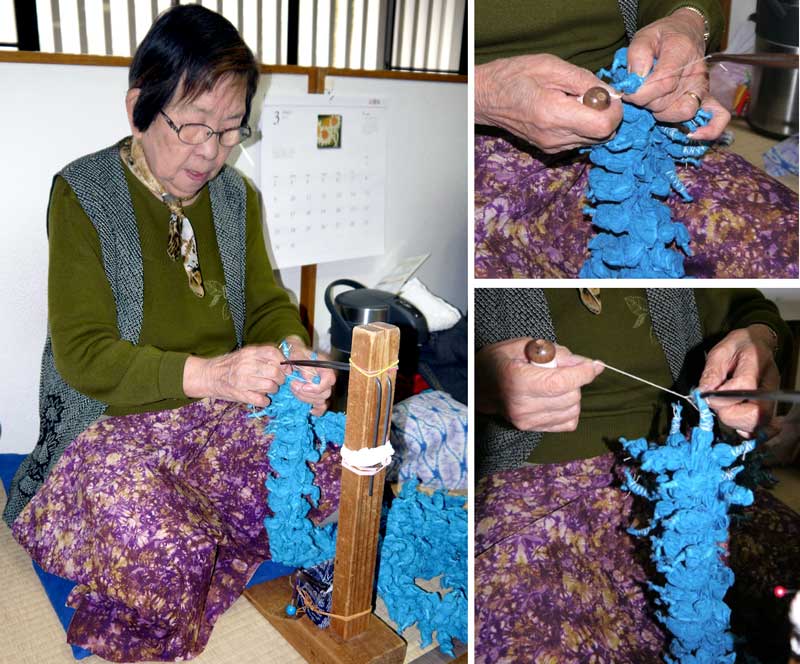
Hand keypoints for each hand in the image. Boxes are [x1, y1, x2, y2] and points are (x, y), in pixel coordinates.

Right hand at [183, 344, 286, 406]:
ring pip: (271, 387)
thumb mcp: (246, 354)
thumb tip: (286, 363)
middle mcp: (247, 365)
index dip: (284, 362)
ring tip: (268, 388)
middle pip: (275, 372)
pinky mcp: (240, 394)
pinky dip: (265, 401)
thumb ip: (263, 356)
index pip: (274, 354)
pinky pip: (261, 400)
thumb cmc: (231, 364)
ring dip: (273, 390)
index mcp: (250, 352)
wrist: (209, 375)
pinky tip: (261, 397)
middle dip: (281, 379)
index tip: (286, 369)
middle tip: (277, 381)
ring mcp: (243, 380)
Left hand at [283, 335, 335, 415]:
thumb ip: (302, 365)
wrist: (293, 353)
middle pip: (324, 393)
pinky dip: (317, 410)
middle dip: (306, 393)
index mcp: (325, 366)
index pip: (329, 380)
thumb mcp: (297, 354)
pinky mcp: (318, 395)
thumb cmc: (295, 352)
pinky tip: (309, 410)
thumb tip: (307, 379)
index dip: (317, 387)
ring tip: (293, 388)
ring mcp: (323, 387)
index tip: (304, 386)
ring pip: (321, 401)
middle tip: (293, 385)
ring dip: (305, 398)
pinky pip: (322, 407)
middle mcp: (327, 378)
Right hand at [475, 54, 622, 152]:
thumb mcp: (551, 66)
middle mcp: (554, 137)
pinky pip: (580, 141)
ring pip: (594, 141)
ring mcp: (551, 147)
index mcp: (555, 114)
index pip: (604, 126)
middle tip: (592, 95)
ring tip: (576, 102)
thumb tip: (611, 92)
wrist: (486, 97)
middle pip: (603, 136)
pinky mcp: (549, 150)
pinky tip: (568, 111)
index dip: (614, 110)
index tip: (606, 94)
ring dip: (594, 121)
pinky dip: (583, 127)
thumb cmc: (513, 76)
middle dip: (607, 115)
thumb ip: (585, 81)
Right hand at [476, 337, 603, 430]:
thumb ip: (555, 353)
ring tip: (557, 384)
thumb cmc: (500, 361)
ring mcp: (527, 421)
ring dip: (572, 395)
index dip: (583, 373)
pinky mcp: (531, 429)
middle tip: (563, 369)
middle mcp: (522, 405)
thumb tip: (585, 364)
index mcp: (518, 380)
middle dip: (575, 380)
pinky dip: (569, 410)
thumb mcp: (523, 346)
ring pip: (572, 410)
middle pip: (570, 396)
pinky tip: (558, 399)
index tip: (595, 365)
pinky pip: (567, 423)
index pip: (561, 382)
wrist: (479, 385)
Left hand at [624, 8, 729, 139]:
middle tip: (639, 93)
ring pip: (684, 112)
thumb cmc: (661, 38)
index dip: (640, 93)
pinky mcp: (707, 98)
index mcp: (681, 52)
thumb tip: (636, 80)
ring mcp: (703, 87)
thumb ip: (637, 56)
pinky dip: (709, 129)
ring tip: (653, 102)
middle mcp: (696, 72)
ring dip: (662, 113)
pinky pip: (718, 117)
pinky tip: (692, 134)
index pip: (662, 83)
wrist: (684, 33)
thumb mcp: (643, 38)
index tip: (628, 92)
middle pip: (667, 101)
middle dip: (646, 102)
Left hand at [699, 325, 779, 435]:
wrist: (757, 344)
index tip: (707, 396)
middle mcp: (769, 384)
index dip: (722, 397)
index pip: (744, 387)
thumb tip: (703, 393)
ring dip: (736, 423)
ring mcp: (772, 397)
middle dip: (730, 415)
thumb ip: (711, 372)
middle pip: (757, 412)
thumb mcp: (719, 352)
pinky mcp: (770, 406)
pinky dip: (749, 430)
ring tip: (724, 410)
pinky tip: (737, 423)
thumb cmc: (737, 347)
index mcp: (756, 363)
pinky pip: (765, 427)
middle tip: (716, 404)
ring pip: (760, 423)